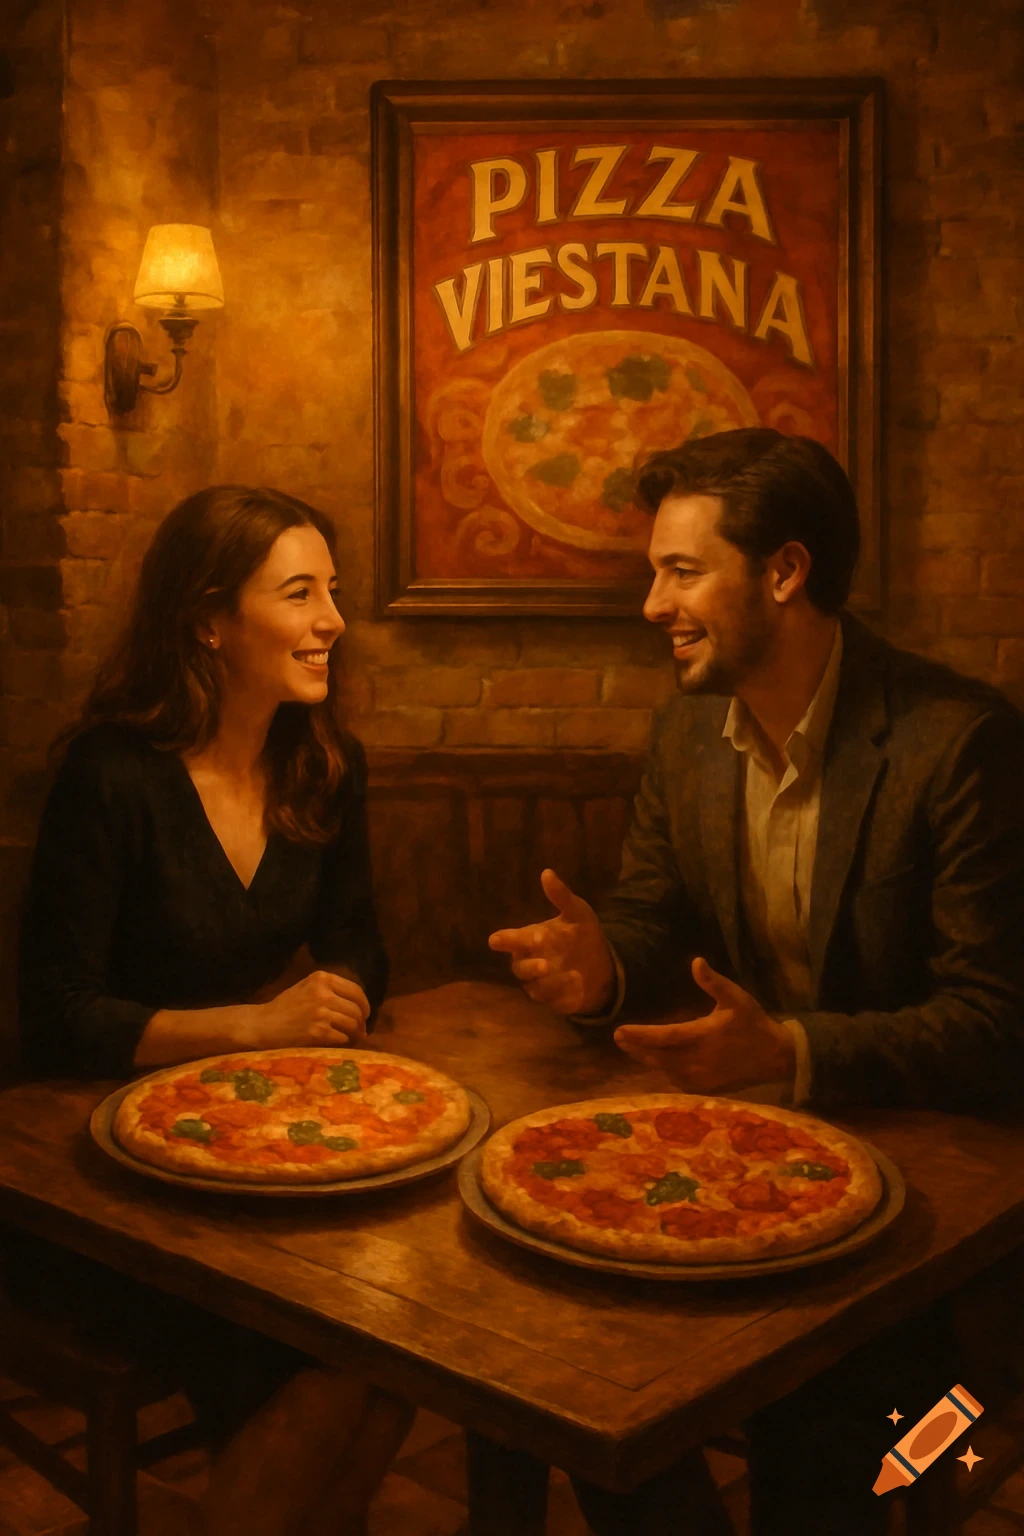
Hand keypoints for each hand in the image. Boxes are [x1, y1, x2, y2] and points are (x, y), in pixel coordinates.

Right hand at [250, 970, 370, 1047]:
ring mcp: (321, 1013)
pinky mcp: (318, 1032)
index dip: (364, 1004)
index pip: (356, 990)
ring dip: (355, 1033)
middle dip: (361, 1022)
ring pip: (353, 1023)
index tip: (365, 1013)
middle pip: (357, 1009)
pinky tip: (338, 1043)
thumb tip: (359, 1006)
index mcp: (321, 978)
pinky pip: (343, 1037)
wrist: (263, 1025)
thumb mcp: (306, 987)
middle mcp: (323, 993)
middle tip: (360, 1030)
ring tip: (351, 1038)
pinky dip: (344, 1042)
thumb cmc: (285, 1007)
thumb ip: (331, 990)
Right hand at [488, 868, 615, 1014]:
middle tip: (545, 963)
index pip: (508, 940)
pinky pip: (554, 1001)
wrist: (604, 962)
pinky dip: (565, 995)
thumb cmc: (582, 934)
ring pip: (535, 988)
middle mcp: (530, 962)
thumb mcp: (576, 912)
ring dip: (551, 983)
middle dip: (530, 966)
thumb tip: (547, 872)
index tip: (497, 940)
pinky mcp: (555, 1001)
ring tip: (573, 974)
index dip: (505, 941)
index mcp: (529, 939)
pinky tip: (579, 985)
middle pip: (518, 968)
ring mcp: (541, 984)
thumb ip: (561, 896)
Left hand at [613, 957, 794, 1092]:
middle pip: (658, 1056)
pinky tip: (657, 1063)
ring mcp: (702, 1077)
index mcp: (703, 1035)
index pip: (664, 1036)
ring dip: (648, 1060)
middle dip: (636, 1048)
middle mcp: (698, 1059)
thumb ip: (714, 982)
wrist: (776, 1056)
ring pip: (666, 1070)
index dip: (640, 1035)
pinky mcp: (706, 1087)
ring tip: (632, 1048)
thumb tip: (696, 962)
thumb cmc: (753, 1023)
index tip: (619, 1031)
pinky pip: (678, 1081)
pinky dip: (665, 1071)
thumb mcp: (736, 998)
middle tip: (618, 1038)